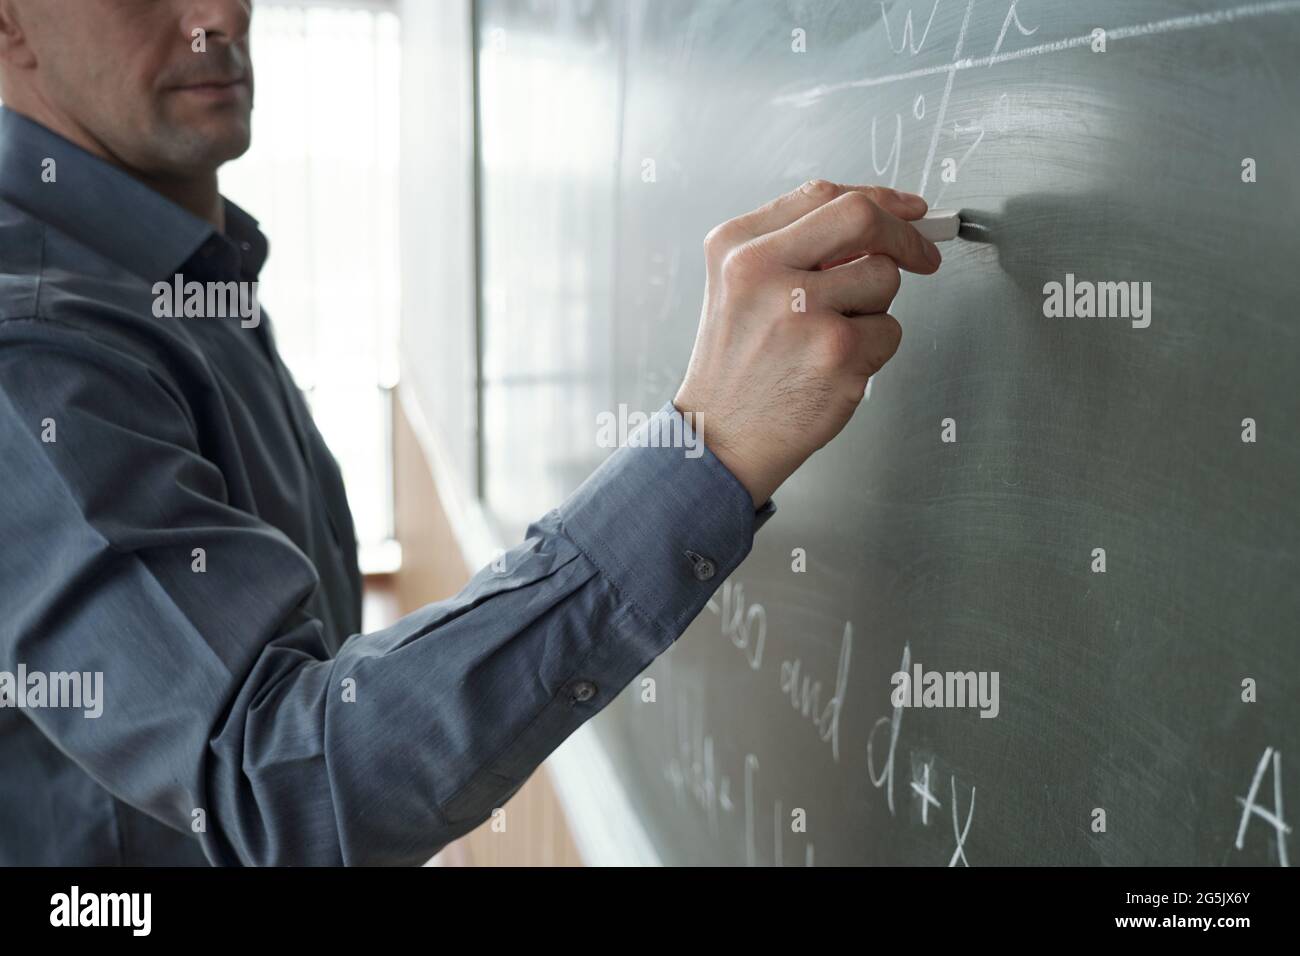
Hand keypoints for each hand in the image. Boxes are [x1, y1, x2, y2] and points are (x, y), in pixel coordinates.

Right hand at [674, 180, 941, 506]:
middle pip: (861, 217)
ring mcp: (801, 309)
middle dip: (906, 234)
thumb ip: (794, 247)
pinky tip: (834, 367)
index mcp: (736, 247)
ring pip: (884, 277)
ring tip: (832, 336)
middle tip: (923, 254)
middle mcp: (762, 270)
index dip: (879, 199)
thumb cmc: (736, 368)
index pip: (823, 195)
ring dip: (875, 307)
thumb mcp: (737, 288)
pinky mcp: (836, 350)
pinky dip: (874, 350)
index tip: (908, 211)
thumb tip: (876, 224)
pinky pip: (889, 329)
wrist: (721, 438)